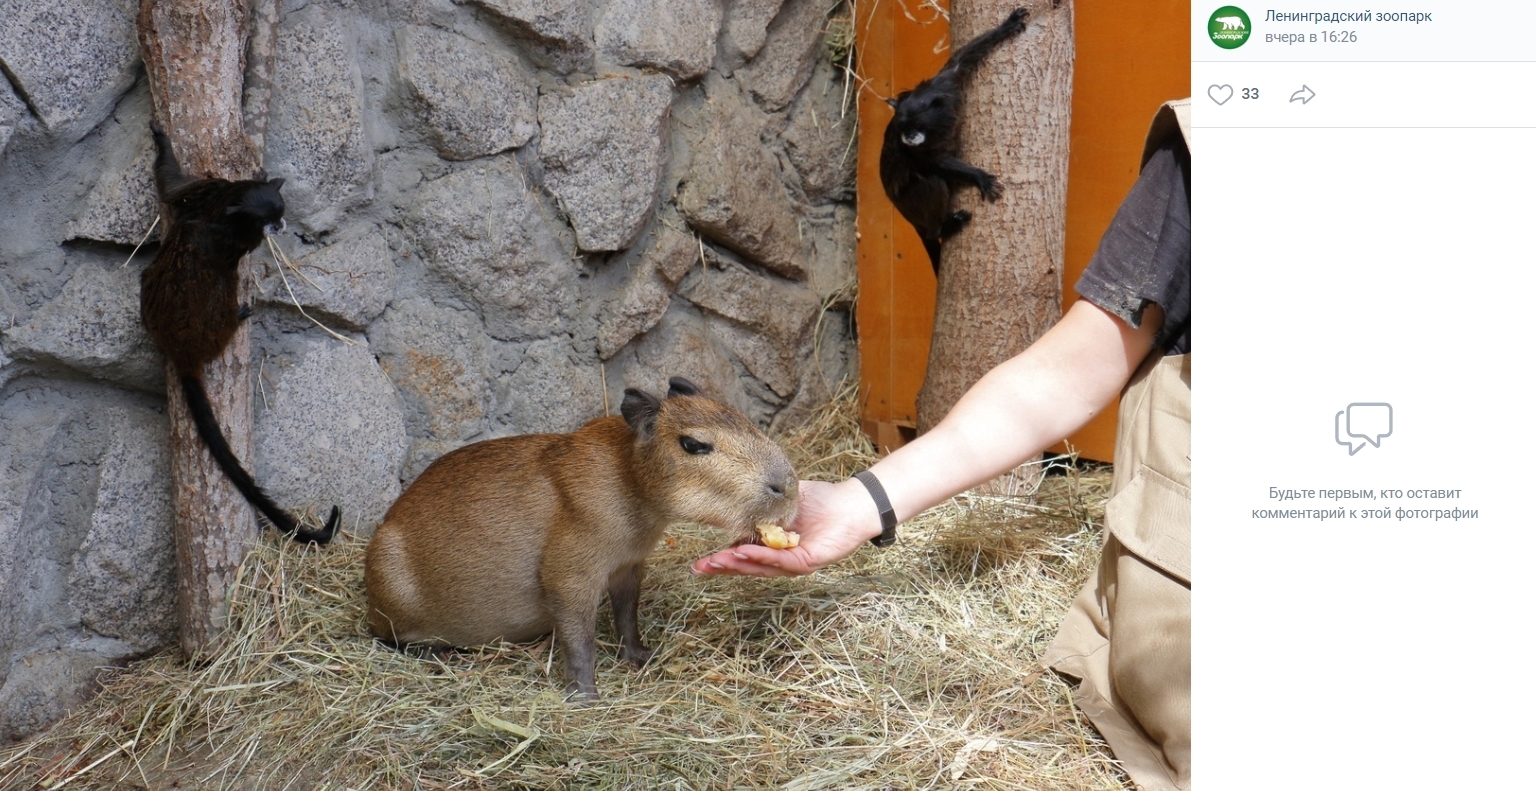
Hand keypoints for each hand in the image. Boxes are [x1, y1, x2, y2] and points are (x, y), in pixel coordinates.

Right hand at [690, 479, 884, 576]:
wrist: (853, 502)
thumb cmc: (822, 500)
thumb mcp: (784, 499)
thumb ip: (762, 502)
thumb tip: (736, 493)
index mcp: (774, 545)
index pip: (744, 553)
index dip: (722, 559)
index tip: (699, 562)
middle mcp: (782, 558)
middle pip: (748, 566)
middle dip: (723, 567)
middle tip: (700, 568)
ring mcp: (795, 562)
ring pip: (762, 567)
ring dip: (738, 563)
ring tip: (717, 560)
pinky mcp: (808, 561)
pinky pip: (782, 560)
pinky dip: (762, 557)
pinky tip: (745, 552)